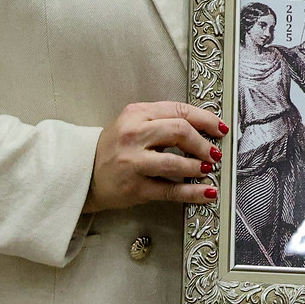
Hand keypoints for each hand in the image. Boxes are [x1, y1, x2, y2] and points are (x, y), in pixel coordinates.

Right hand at [84, 101, 225, 212]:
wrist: (84, 174)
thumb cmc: (114, 149)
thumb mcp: (134, 125)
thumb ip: (162, 122)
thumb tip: (203, 130)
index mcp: (136, 114)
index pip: (179, 111)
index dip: (205, 120)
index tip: (220, 129)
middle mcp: (134, 135)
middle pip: (179, 131)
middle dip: (203, 143)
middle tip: (214, 152)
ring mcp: (133, 162)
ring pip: (175, 162)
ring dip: (198, 166)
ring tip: (208, 169)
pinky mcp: (135, 188)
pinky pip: (171, 190)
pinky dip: (193, 192)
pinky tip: (207, 193)